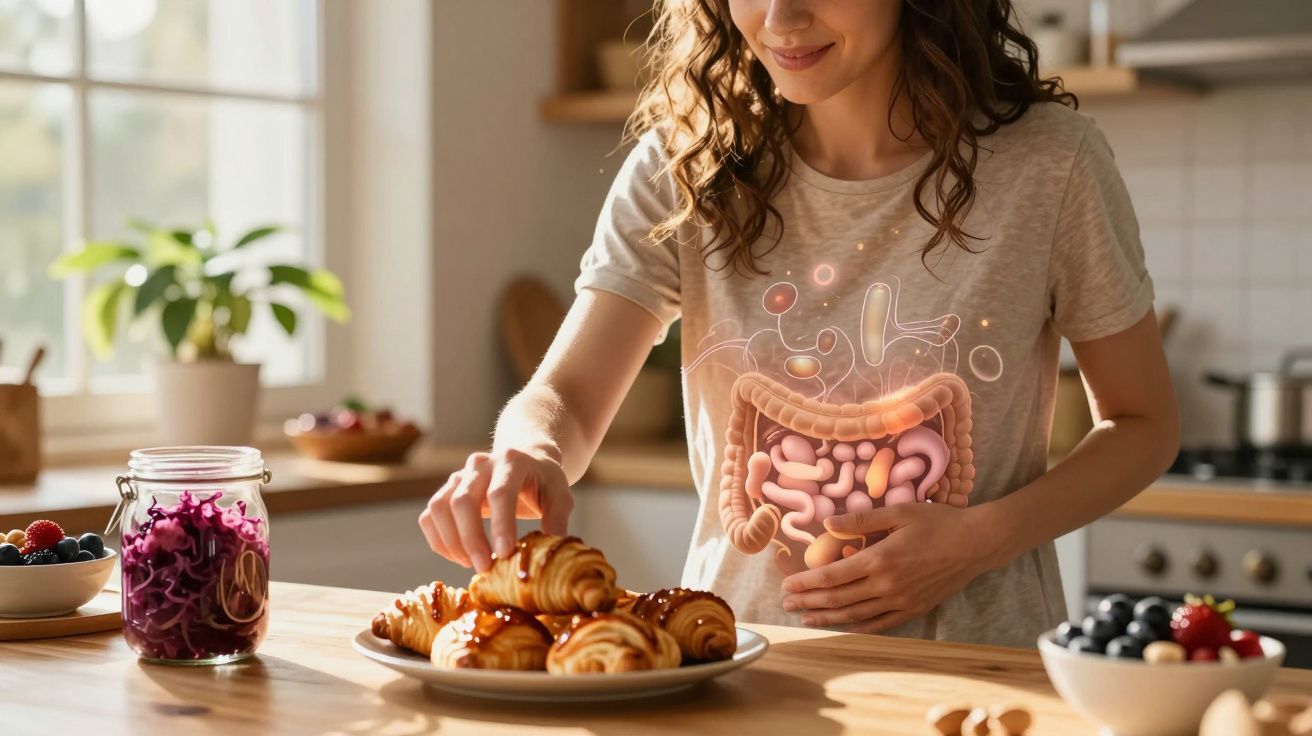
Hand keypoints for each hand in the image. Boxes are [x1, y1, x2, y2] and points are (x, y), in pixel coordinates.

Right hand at [418, 448, 572, 571]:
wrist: (526, 461)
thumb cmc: (544, 482)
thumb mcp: (560, 496)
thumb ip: (557, 520)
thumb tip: (548, 553)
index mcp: (511, 461)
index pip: (500, 493)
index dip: (500, 525)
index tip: (504, 555)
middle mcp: (480, 464)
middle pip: (462, 501)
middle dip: (471, 539)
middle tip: (484, 568)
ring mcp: (459, 476)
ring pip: (439, 508)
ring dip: (452, 542)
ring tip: (472, 565)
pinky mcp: (446, 490)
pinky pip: (430, 517)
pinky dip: (440, 541)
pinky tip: (461, 558)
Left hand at [779, 502, 1008, 632]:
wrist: (977, 543)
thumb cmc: (938, 522)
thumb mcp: (898, 512)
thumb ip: (861, 520)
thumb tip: (826, 522)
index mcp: (880, 559)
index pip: (832, 576)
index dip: (806, 582)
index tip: (787, 584)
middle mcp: (887, 585)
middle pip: (838, 598)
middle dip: (809, 601)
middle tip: (786, 603)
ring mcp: (901, 601)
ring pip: (855, 614)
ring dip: (827, 617)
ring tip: (805, 617)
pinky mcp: (914, 609)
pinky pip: (880, 623)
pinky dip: (858, 626)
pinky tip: (842, 625)